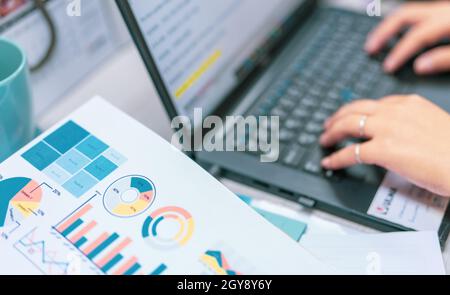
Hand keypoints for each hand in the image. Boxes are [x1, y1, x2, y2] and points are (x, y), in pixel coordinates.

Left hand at [320, 95, 449, 196]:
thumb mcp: (433, 125)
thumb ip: (412, 123)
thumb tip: (398, 135)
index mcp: (409, 103)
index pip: (374, 103)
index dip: (357, 110)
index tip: (350, 116)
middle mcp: (395, 112)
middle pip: (355, 109)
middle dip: (337, 117)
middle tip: (328, 125)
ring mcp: (387, 129)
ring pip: (348, 125)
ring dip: (332, 133)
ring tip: (324, 140)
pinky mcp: (383, 150)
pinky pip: (351, 152)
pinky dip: (336, 158)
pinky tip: (330, 162)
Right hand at [365, 1, 449, 73]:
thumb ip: (444, 59)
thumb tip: (419, 66)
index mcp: (447, 20)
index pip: (415, 36)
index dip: (399, 52)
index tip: (387, 67)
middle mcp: (441, 11)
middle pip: (403, 16)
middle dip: (383, 32)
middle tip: (369, 48)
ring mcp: (442, 11)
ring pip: (407, 12)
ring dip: (388, 26)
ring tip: (375, 41)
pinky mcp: (444, 14)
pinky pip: (416, 16)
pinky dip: (401, 25)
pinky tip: (396, 36)